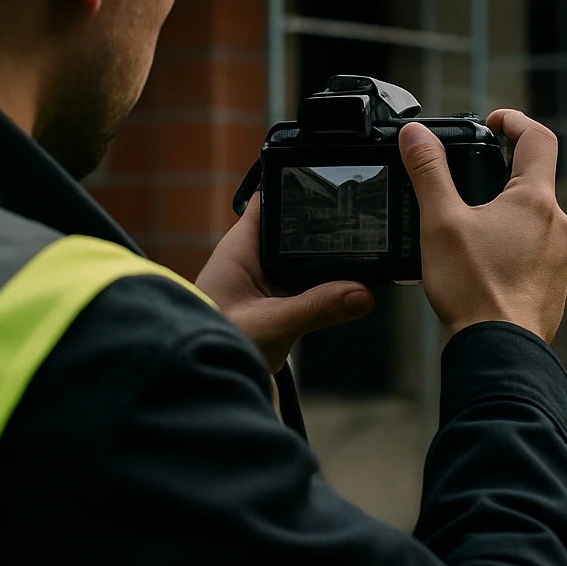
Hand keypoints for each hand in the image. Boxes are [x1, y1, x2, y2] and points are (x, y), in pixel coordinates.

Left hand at [194, 194, 373, 372]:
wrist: (199, 385)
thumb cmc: (213, 347)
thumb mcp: (271, 326)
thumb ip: (317, 308)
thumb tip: (363, 293)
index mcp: (241, 247)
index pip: (269, 199)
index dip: (297, 185)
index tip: (334, 180)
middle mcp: (251, 257)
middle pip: (294, 227)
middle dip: (325, 227)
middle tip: (367, 221)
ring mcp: (261, 280)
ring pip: (302, 258)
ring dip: (325, 261)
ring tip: (367, 253)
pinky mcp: (271, 302)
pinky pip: (303, 283)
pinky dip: (322, 286)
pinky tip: (346, 289)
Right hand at [399, 111, 566, 341]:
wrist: (499, 352)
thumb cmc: (474, 289)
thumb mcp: (441, 222)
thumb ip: (429, 173)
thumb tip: (416, 135)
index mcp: (535, 200)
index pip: (538, 138)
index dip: (514, 121)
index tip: (493, 123)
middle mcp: (557, 225)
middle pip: (535, 181)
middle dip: (502, 175)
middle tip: (469, 178)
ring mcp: (560, 258)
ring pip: (535, 220)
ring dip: (506, 215)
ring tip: (470, 229)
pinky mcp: (554, 285)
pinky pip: (535, 253)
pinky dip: (512, 248)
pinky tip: (483, 265)